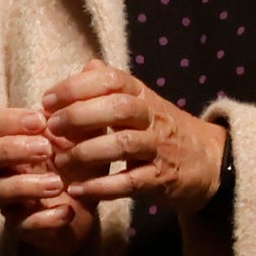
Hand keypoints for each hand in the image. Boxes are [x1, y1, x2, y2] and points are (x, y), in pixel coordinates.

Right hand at [0, 101, 96, 255]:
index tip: (40, 120)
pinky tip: (65, 210)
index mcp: (6, 138)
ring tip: (58, 183)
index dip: (6, 121)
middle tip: (47, 149)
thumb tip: (95, 65)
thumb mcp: (86, 129)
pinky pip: (18, 223)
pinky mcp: (20, 226)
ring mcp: (5, 198)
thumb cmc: (78, 160)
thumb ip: (85, 101)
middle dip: (9, 150)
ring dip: (23, 185)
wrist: (89, 202)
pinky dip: (41, 217)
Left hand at [38, 59, 226, 213]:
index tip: (47, 100)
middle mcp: (152, 118)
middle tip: (51, 128)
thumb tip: (88, 65)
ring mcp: (159, 149)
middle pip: (119, 108)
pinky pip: (130, 182)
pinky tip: (76, 190)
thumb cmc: (160, 130)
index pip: (111, 79)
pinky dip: (101, 187)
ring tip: (61, 161)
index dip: (76, 87)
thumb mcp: (142, 104)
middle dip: (80, 116)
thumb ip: (113, 88)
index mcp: (143, 96)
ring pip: (124, 144)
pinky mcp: (161, 179)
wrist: (208, 162)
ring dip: (87, 152)